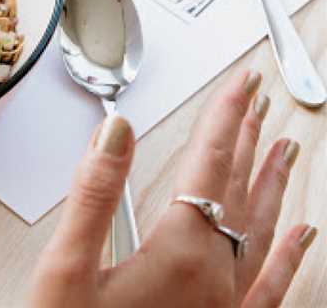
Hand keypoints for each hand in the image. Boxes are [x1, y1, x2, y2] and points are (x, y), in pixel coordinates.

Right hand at [31, 70, 315, 307]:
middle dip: (250, 137)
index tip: (242, 83)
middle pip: (241, 188)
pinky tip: (305, 231)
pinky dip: (291, 252)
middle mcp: (217, 278)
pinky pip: (274, 285)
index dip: (226, 117)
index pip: (212, 164)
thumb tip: (118, 131)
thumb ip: (94, 193)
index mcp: (181, 254)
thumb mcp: (65, 269)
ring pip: (262, 227)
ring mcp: (229, 307)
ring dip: (274, 181)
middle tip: (261, 99)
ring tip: (285, 145)